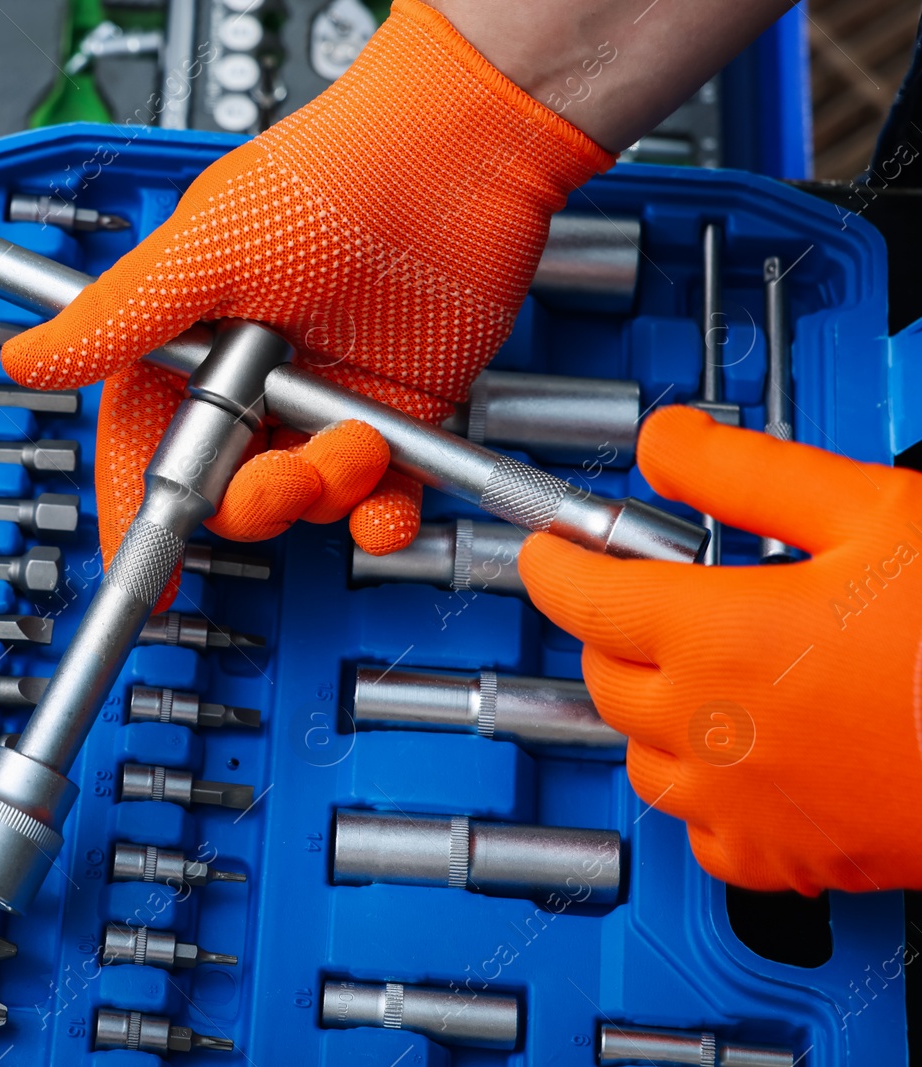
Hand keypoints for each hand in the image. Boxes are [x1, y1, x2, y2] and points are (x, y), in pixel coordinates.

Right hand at [2, 0, 610, 581]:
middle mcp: (254, 381)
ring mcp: (324, 402)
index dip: (137, 510)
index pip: (146, 445)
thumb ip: (116, 321)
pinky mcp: (395, 417)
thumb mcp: (201, 251)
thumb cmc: (330, 177)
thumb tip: (25, 360)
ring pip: (302, 501)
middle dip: (253, 500)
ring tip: (357, 441)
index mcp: (191, 345)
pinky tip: (384, 510)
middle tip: (282, 476)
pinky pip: (379, 501)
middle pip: (226, 487)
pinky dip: (382, 518)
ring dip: (325, 492)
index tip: (142, 574)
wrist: (459, 157)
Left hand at [519, 405, 921, 893]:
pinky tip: (743, 759)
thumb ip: (747, 470)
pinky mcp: (785, 861)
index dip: (553, 562)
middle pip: (603, 671)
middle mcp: (709, 729)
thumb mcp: (871, 511)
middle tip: (656, 593)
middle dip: (611, 625)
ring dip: (648, 709)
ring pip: (639, 754)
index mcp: (717, 636)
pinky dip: (703, 794)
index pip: (582, 595)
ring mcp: (742, 804)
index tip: (548, 548)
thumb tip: (666, 442)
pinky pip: (701, 833)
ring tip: (708, 670)